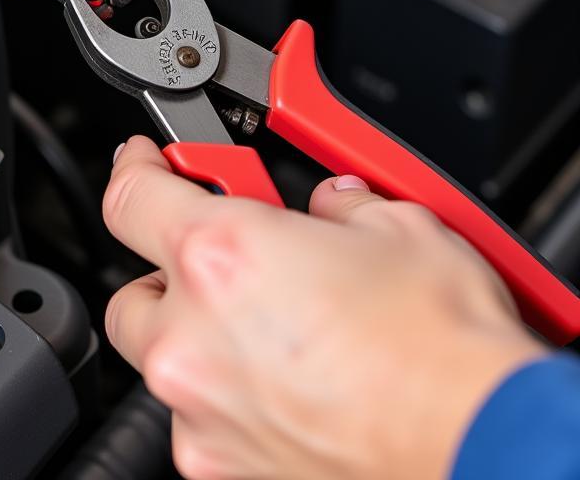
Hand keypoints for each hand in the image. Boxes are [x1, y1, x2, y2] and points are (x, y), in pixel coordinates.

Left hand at [102, 136, 545, 479]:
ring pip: (163, 361)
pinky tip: (286, 387)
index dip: (136, 168)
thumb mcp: (395, 226)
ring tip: (266, 334)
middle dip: (172, 274)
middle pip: (135, 291)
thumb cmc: (442, 348)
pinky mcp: (223, 467)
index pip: (130, 194)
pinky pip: (201, 418)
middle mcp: (190, 336)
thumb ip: (338, 204)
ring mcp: (201, 410)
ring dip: (197, 338)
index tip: (144, 164)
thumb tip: (331, 205)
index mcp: (218, 256)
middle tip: (228, 268)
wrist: (484, 444)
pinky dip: (227, 398)